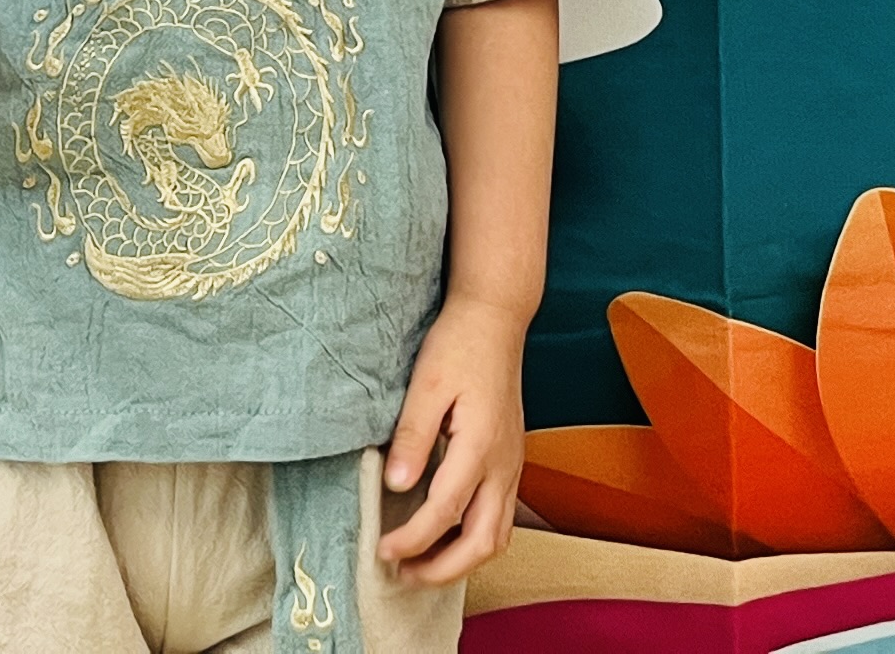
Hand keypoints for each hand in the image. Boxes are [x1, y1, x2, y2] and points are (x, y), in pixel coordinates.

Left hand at [375, 295, 526, 586]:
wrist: (495, 319)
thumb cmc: (458, 346)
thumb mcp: (426, 385)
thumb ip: (413, 437)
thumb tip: (395, 485)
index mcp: (480, 446)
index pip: (445, 512)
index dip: (412, 539)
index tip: (382, 551)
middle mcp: (503, 464)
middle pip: (482, 542)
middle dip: (442, 569)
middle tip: (402, 574)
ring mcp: (512, 465)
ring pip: (498, 536)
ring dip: (462, 561)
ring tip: (423, 565)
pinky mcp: (511, 461)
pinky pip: (501, 518)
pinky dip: (475, 540)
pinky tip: (447, 536)